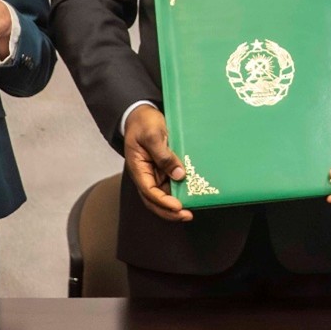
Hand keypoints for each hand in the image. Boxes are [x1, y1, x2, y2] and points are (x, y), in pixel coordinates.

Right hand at [123, 106, 191, 222]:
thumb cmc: (143, 123)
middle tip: (187, 215)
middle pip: (155, 200)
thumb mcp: (153, 135)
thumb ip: (164, 155)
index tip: (178, 206)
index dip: (163, 202)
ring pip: (163, 195)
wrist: (141, 114)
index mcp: (138, 169)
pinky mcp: (162, 170)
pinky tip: (191, 194)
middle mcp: (145, 175)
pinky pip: (170, 185)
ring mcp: (154, 174)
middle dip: (170, 211)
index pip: (149, 191)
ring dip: (175, 205)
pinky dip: (179, 192)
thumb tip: (179, 175)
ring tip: (192, 208)